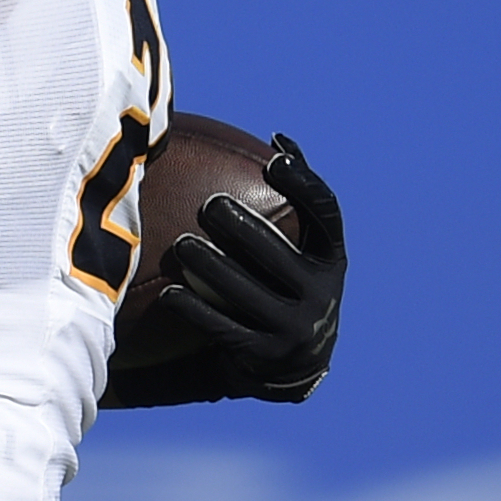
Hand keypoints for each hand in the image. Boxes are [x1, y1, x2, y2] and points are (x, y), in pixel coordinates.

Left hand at [157, 133, 345, 400]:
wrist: (294, 362)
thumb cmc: (290, 280)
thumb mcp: (305, 246)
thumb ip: (293, 197)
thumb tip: (278, 138)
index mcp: (331, 258)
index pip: (326, 215)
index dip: (303, 186)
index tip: (274, 161)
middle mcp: (322, 294)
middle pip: (279, 256)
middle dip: (243, 229)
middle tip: (209, 205)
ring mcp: (296, 329)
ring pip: (248, 294)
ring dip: (211, 268)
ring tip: (181, 245)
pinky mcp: (266, 356)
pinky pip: (225, 329)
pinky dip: (196, 309)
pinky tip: (169, 292)